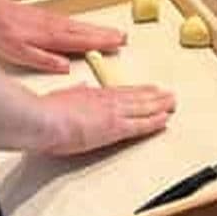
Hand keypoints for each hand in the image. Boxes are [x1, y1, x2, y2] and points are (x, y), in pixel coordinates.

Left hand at [0, 0, 126, 74]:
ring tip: (114, 33)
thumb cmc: (2, 32)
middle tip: (124, 38)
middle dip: (106, 35)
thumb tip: (65, 67)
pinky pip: (73, 22)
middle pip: (86, 31)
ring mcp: (53, 20)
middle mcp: (55, 27)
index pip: (81, 41)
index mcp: (51, 37)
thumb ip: (43, 60)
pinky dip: (85, 25)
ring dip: (99, 29)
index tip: (117, 43)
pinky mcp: (47, 18)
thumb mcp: (19, 52)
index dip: (100, 43)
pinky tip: (88, 28)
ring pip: (81, 25)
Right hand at [41, 84, 175, 155]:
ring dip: (160, 106)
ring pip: (144, 108)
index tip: (151, 89)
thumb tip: (82, 87)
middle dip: (156, 97)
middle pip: (137, 98)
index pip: (123, 92)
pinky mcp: (115, 128)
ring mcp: (113, 113)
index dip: (140, 91)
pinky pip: (140, 125)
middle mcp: (107, 101)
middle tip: (170, 95)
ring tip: (173, 103)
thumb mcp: (63, 96)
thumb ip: (76, 92)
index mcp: (95, 94)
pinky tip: (165, 120)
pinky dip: (154, 122)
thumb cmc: (46, 111)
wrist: (43, 119)